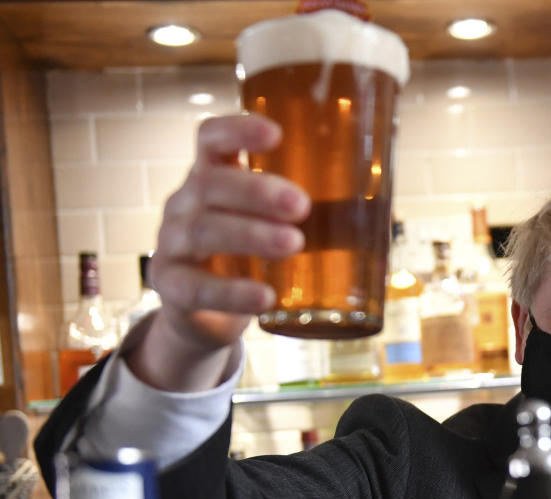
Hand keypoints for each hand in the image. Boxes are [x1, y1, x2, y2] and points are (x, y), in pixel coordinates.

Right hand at [130, 114, 309, 389]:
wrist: (205, 316)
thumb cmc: (246, 257)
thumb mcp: (266, 226)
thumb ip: (302, 212)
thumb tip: (379, 204)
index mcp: (210, 176)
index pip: (211, 138)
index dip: (237, 130)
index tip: (276, 134)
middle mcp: (184, 203)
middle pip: (210, 183)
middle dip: (256, 191)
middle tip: (301, 205)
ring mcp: (171, 244)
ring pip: (202, 231)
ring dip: (250, 235)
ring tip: (292, 244)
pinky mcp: (171, 287)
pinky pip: (195, 287)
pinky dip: (232, 292)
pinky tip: (264, 297)